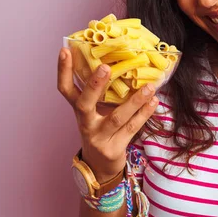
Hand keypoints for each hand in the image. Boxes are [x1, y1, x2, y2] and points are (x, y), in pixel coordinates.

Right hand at [57, 47, 158, 181]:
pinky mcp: (114, 148)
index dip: (63, 71)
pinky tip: (154, 101)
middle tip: (105, 67)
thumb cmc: (100, 128)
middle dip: (94, 85)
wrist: (100, 165)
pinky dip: (144, 114)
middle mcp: (85, 123)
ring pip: (116, 118)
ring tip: (149, 87)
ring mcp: (99, 137)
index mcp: (78, 110)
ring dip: (134, 101)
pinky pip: (132, 129)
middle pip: (84, 104)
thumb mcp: (95, 111)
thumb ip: (101, 92)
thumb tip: (116, 59)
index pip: (65, 89)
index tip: (65, 50)